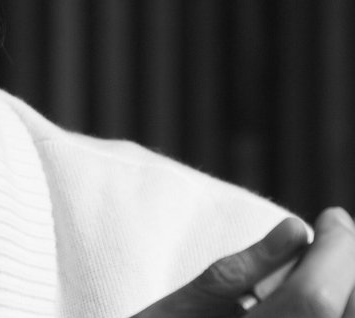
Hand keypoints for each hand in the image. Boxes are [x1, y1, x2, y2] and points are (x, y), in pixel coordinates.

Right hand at [133, 207, 354, 316]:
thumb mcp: (186, 302)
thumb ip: (245, 268)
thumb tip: (296, 230)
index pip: (314, 296)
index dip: (333, 250)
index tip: (328, 217)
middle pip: (346, 311)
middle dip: (348, 265)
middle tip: (337, 235)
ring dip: (348, 289)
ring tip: (330, 262)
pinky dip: (341, 308)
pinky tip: (323, 291)